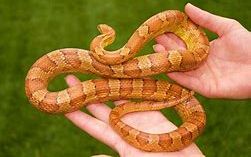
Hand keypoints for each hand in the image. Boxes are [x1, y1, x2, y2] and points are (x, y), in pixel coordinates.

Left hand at [64, 75, 203, 156]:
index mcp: (117, 140)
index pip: (92, 125)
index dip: (78, 115)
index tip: (63, 103)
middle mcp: (126, 125)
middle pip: (102, 106)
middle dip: (87, 93)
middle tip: (72, 78)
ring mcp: (140, 117)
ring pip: (120, 96)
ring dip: (108, 84)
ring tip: (94, 71)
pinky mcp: (156, 112)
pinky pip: (141, 95)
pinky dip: (132, 85)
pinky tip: (122, 74)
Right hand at [154, 3, 250, 98]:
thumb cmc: (250, 45)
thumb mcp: (227, 27)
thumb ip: (206, 19)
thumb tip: (187, 7)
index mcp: (205, 50)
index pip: (185, 43)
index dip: (173, 37)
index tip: (160, 30)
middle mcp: (201, 64)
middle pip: (181, 56)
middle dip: (167, 48)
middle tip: (154, 40)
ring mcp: (203, 76)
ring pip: (182, 69)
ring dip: (169, 62)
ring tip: (156, 52)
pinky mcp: (206, 89)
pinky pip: (188, 82)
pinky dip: (177, 77)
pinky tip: (167, 69)